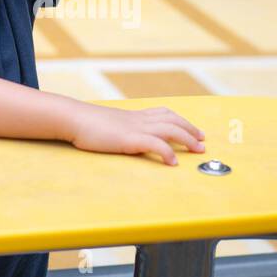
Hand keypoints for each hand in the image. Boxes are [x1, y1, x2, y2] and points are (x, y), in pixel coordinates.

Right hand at [67, 103, 205, 166]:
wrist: (74, 118)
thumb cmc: (86, 124)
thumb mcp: (109, 124)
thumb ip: (121, 129)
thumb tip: (124, 136)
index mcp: (135, 116)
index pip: (164, 114)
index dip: (181, 121)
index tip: (193, 129)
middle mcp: (139, 119)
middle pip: (173, 120)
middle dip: (190, 130)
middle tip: (202, 141)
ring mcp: (136, 128)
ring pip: (170, 129)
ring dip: (187, 139)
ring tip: (198, 149)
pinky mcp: (130, 139)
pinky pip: (156, 144)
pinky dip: (168, 152)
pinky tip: (174, 162)